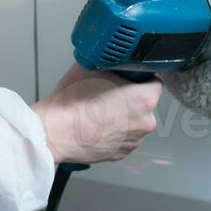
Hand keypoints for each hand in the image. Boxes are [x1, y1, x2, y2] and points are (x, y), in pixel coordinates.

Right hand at [29, 62, 161, 164]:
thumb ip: (110, 63)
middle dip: (132, 99)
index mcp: (144, 99)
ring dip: (124, 117)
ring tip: (100, 111)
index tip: (130, 78)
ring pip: (134, 122)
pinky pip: (123, 138)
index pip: (155, 83)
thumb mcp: (93, 68)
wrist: (55, 132)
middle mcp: (145, 123)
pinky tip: (97, 126)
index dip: (142, 78)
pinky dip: (115, 132)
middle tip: (110, 93)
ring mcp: (133, 141)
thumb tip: (110, 56)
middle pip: (145, 105)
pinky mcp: (121, 154)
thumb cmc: (74, 101)